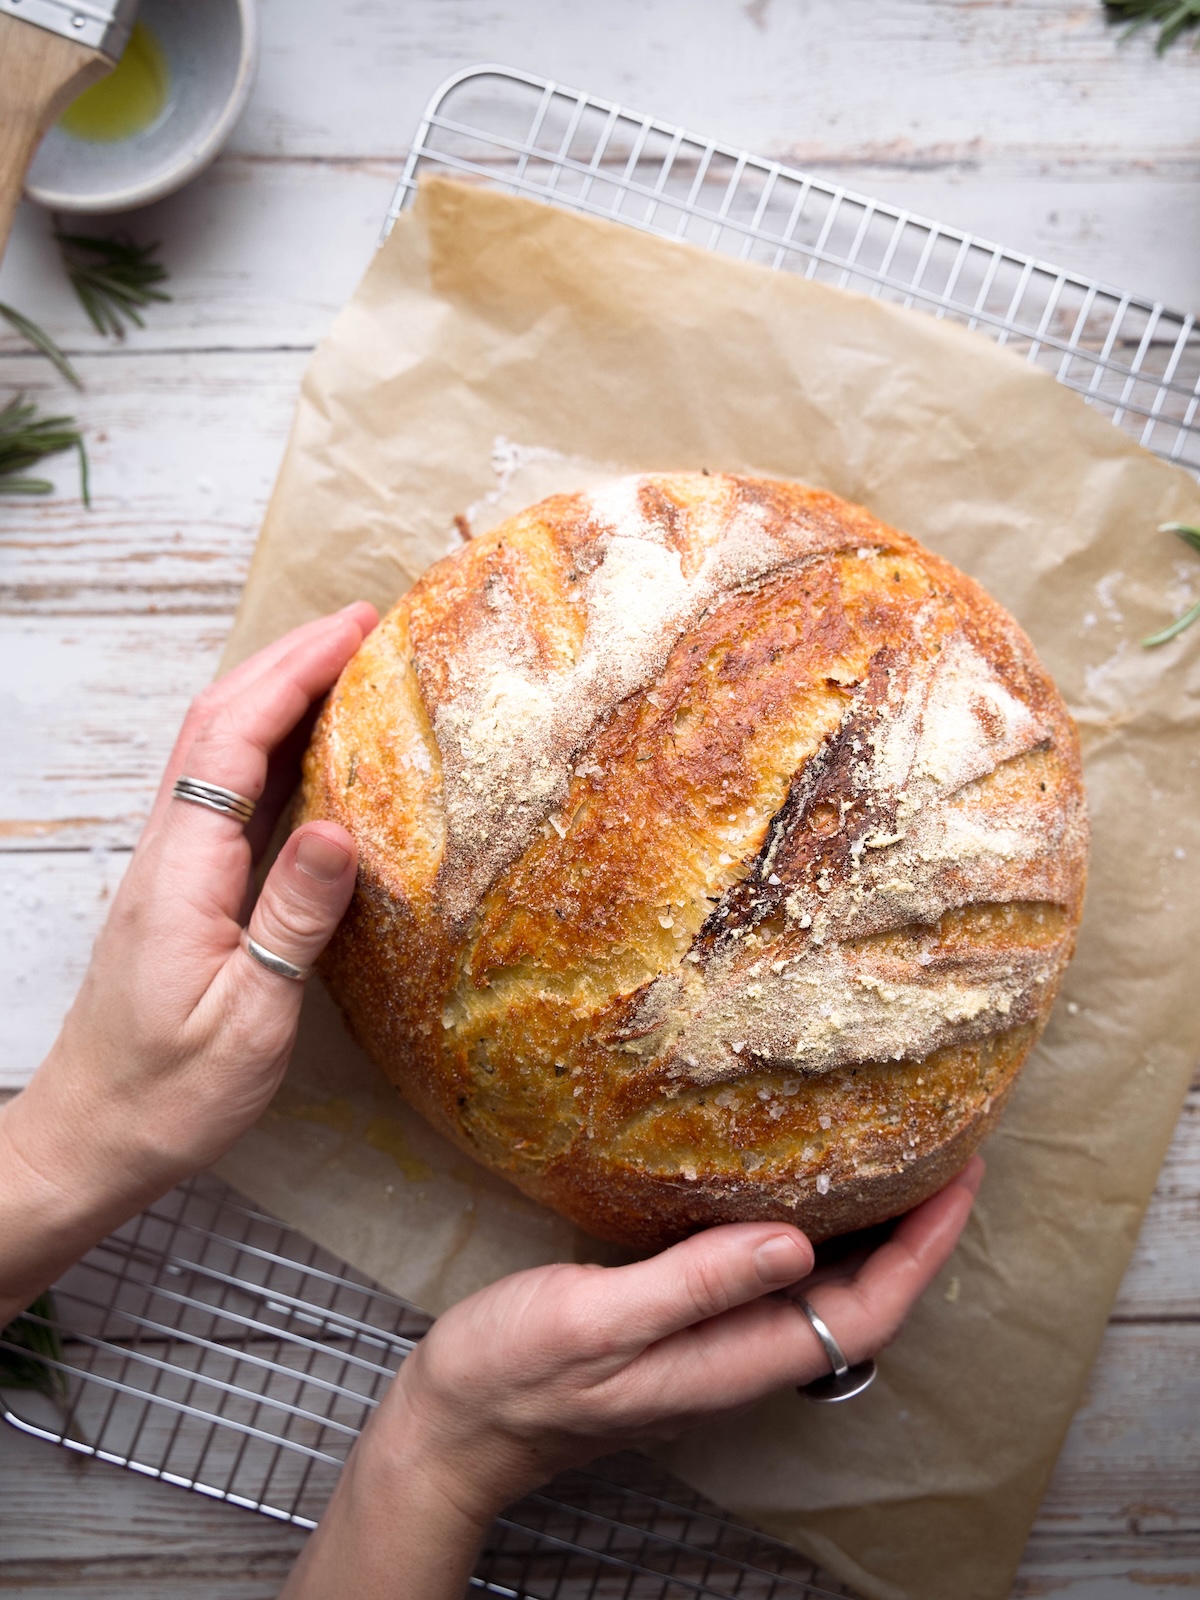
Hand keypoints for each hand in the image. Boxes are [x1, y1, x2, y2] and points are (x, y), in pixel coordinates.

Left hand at [0, 603, 376, 1323]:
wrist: (92, 1138)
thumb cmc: (168, 1095)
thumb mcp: (246, 1019)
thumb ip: (291, 920)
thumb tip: (342, 830)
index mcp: (181, 873)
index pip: (230, 741)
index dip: (292, 673)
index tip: (357, 630)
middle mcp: (168, 853)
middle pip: (216, 723)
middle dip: (288, 660)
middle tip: (366, 626)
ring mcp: (172, 868)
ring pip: (216, 751)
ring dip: (276, 694)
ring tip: (349, 667)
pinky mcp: (184, 889)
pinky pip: (225, 794)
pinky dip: (271, 748)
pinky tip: (315, 753)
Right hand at [284, 1156, 982, 1599]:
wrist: (454, 1426)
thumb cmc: (511, 1374)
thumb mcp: (593, 1319)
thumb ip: (693, 1285)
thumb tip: (797, 1244)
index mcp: (730, 1362)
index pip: (866, 1310)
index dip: (923, 1248)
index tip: (962, 1177)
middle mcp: (737, 1358)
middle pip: (861, 1301)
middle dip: (917, 1233)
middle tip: (950, 1150)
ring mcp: (712, 1346)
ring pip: (822, 1291)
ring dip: (872, 1231)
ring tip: (898, 1160)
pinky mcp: (683, 1327)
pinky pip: (774, 1280)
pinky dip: (810, 1231)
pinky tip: (797, 1188)